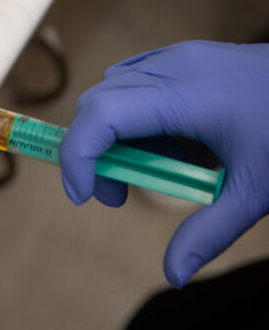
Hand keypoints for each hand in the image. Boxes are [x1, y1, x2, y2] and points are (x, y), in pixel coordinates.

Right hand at [59, 40, 268, 286]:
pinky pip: (134, 80)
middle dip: (92, 152)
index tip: (84, 196)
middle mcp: (172, 67)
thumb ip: (209, 231)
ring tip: (153, 167)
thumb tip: (174, 275)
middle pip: (96, 104)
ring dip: (112, 133)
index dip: (78, 156)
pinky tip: (167, 140)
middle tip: (118, 195)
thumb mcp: (256, 190)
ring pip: (112, 90)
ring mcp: (178, 56)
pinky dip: (132, 113)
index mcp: (186, 97)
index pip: (99, 118)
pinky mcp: (185, 55)